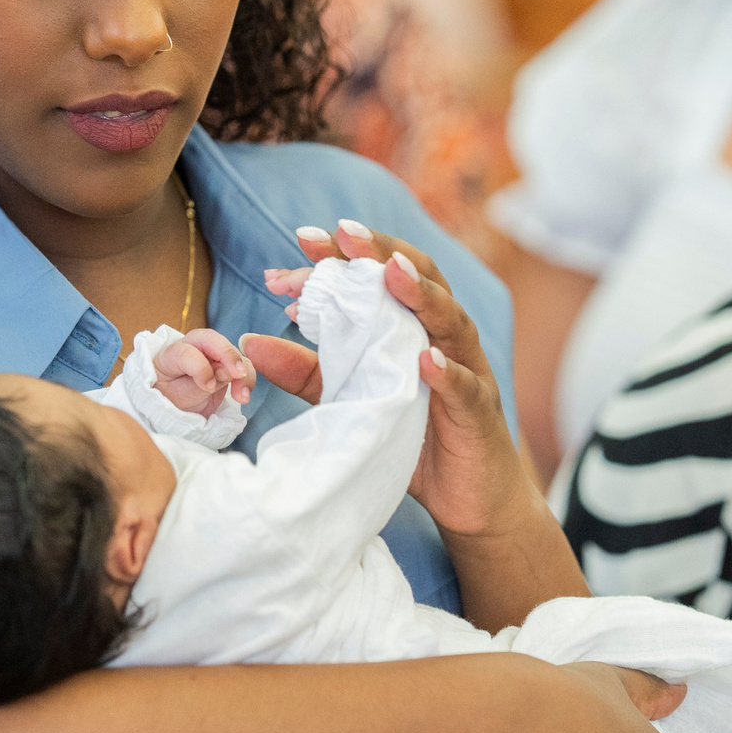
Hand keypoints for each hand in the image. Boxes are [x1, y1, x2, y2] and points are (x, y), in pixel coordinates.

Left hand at [152, 326, 255, 416]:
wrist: (174, 408)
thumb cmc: (169, 400)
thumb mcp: (176, 397)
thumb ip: (198, 385)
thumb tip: (226, 373)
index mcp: (171, 355)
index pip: (186, 351)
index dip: (200, 367)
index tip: (208, 386)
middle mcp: (192, 348)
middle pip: (211, 340)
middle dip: (228, 355)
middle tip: (238, 374)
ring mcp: (211, 356)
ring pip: (232, 353)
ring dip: (242, 372)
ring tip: (242, 396)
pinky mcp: (226, 367)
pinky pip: (242, 367)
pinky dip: (247, 380)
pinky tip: (244, 397)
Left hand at [248, 218, 536, 538]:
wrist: (471, 500)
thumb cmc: (415, 440)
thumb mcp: (352, 401)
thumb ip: (308, 372)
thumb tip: (251, 341)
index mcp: (412, 327)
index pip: (380, 277)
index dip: (343, 257)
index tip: (301, 243)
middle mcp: (442, 337)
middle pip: (418, 278)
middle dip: (378, 251)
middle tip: (339, 232)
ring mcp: (468, 371)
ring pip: (451, 320)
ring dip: (420, 292)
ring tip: (389, 270)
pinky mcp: (480, 414)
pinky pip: (467, 388)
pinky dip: (447, 371)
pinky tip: (426, 359)